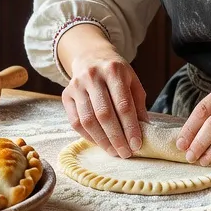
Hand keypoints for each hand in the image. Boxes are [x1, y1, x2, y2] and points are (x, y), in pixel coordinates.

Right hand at [58, 30, 147, 158]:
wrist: (90, 57)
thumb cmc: (116, 73)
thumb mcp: (132, 81)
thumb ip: (138, 104)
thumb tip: (144, 130)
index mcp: (114, 71)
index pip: (123, 104)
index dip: (130, 127)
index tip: (137, 144)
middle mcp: (93, 76)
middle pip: (104, 114)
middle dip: (116, 137)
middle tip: (125, 153)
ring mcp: (77, 86)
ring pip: (88, 120)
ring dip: (102, 140)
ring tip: (113, 151)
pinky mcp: (66, 95)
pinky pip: (75, 121)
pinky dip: (88, 136)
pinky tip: (99, 142)